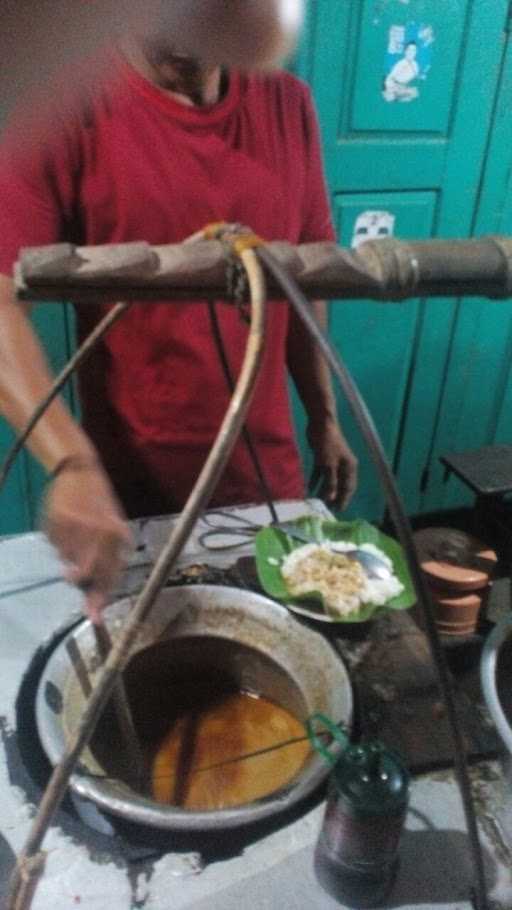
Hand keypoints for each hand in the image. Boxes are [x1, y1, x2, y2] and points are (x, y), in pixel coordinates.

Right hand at [43, 461, 132, 623]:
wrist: (79, 471)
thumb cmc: (101, 501)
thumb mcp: (116, 524)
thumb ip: (113, 557)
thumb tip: (104, 589)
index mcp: (114, 533)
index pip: (108, 573)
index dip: (100, 597)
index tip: (95, 618)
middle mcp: (95, 532)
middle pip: (84, 572)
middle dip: (78, 577)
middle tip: (72, 571)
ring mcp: (72, 526)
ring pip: (66, 559)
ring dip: (69, 555)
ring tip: (75, 534)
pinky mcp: (53, 521)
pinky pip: (54, 545)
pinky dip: (58, 541)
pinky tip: (65, 525)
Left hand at [307, 418, 357, 510]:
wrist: (320, 424)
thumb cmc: (328, 444)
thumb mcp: (329, 466)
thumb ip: (330, 483)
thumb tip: (331, 499)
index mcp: (349, 467)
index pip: (348, 488)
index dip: (343, 500)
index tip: (336, 512)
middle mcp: (343, 466)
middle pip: (339, 485)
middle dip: (333, 497)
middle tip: (325, 509)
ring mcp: (332, 462)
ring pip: (329, 480)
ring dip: (323, 490)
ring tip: (316, 502)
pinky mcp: (322, 459)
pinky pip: (320, 473)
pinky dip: (315, 481)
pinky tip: (309, 488)